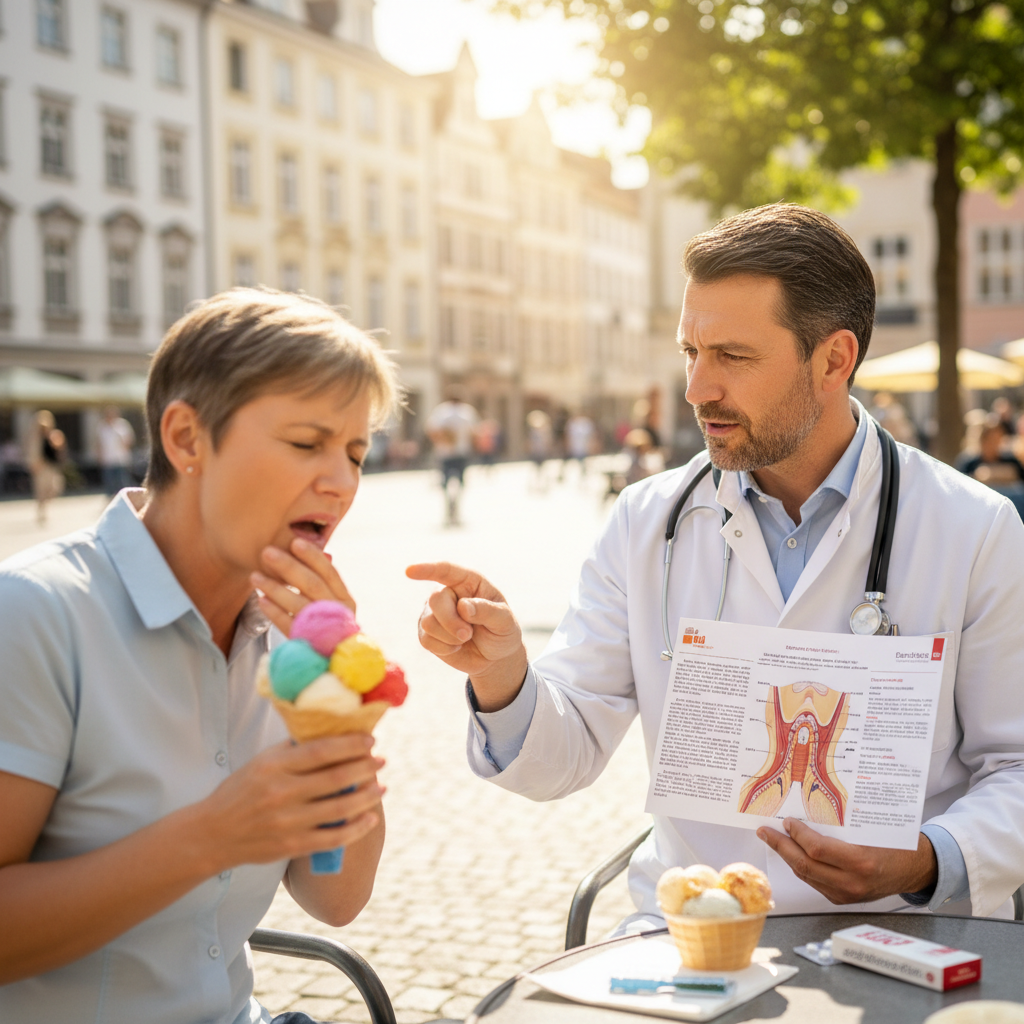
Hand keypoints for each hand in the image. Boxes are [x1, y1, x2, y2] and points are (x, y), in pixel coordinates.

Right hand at [193, 735, 384, 870]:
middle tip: (381, 762)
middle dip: (366, 768)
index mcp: (274, 766)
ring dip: (368, 796)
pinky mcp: (292, 845)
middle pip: (337, 777)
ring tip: (382, 787)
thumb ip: (292, 750)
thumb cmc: (241, 792)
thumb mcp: (261, 762)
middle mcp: (282, 792)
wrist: (212, 834)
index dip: (351, 745)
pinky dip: (357, 828)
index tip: (370, 741)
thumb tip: (331, 733)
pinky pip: (333, 837)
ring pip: (340, 808)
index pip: (322, 750)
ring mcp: (288, 821)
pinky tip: (370, 818)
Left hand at [251, 538, 354, 635]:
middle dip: (288, 567)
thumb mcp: (331, 604)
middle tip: (266, 552)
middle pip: (313, 584)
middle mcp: (338, 613)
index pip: (330, 572)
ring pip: (298, 603)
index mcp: (345, 599)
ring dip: (275, 588)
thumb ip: (321, 581)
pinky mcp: (308, 643)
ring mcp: (324, 629)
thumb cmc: (326, 625)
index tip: (294, 542)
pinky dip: (274, 612)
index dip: (313, 556)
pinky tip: (261, 600)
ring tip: (254, 576)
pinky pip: (288, 624)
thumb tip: (304, 548)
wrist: (332, 663)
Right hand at [406, 561, 527, 710]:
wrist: (494, 656)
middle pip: (436, 600)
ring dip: (450, 636)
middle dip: (451, 621)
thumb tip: (463, 606)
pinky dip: (445, 648)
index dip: (427, 569)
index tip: (410, 571)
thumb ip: (487, 611)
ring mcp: (434, 612)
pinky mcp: (427, 632)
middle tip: (467, 634)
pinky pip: (426, 639)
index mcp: (468, 581)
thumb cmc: (501, 631)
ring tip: (466, 638)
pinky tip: (456, 646)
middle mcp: (448, 592)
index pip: (445, 570)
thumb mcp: (505, 621)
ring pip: (428, 622)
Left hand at [757, 818, 937, 903]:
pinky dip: (801, 866)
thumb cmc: (896, 843)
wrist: (916, 869)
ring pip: (806, 875)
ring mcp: (846, 895)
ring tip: (773, 840)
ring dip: (787, 857)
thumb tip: (806, 814)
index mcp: (861, 862)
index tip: (786, 821)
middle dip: (780, 846)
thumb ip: (841, 827)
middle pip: (804, 865)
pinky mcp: (842, 899)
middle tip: (764, 831)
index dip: (797, 834)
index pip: (816, 849)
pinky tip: (792, 853)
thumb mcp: (871, 829)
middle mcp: (852, 883)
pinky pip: (814, 882)